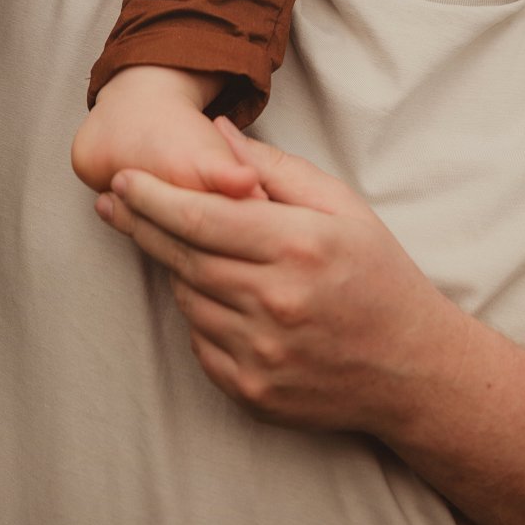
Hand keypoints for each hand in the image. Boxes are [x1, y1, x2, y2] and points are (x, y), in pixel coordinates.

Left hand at [95, 119, 448, 435]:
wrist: (412, 369)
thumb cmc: (378, 274)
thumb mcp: (341, 206)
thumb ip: (275, 169)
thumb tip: (218, 131)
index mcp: (297, 245)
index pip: (202, 217)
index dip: (153, 197)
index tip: (122, 181)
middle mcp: (276, 302)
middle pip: (183, 258)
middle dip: (142, 225)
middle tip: (112, 203)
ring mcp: (263, 354)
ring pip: (188, 300)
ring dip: (175, 269)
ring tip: (178, 245)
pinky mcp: (254, 392)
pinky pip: (201, 344)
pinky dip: (199, 315)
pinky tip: (212, 294)